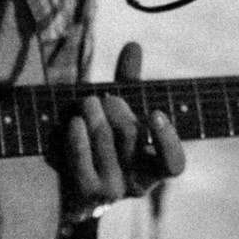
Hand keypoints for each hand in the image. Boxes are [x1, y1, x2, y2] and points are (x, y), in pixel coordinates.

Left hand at [60, 41, 185, 215]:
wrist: (66, 177)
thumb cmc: (103, 138)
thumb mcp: (119, 110)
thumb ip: (128, 82)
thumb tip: (133, 45)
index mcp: (155, 167)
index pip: (173, 163)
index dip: (167, 140)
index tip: (155, 113)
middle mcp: (139, 184)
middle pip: (132, 140)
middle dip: (118, 112)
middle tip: (107, 99)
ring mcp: (113, 190)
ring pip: (106, 146)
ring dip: (94, 118)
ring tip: (87, 102)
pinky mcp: (86, 192)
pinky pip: (83, 162)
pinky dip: (78, 139)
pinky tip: (74, 123)